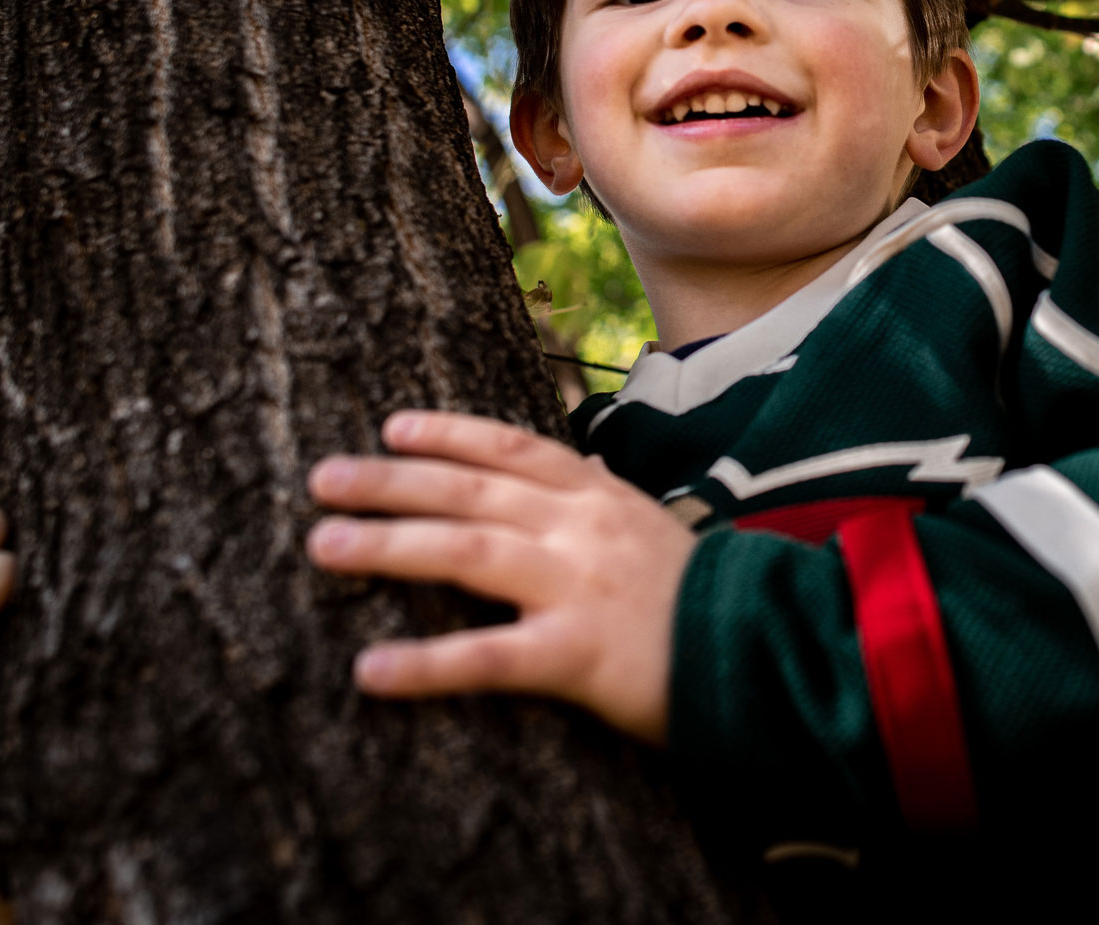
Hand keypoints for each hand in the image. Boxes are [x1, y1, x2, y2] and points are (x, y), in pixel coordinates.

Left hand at [306, 411, 694, 745]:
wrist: (777, 649)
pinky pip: (489, 657)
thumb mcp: (656, 534)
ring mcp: (580, 586)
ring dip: (388, 545)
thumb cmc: (710, 601)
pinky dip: (426, 663)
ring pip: (468, 551)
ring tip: (323, 545)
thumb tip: (569, 482)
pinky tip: (370, 671)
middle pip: (472, 490)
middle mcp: (584, 528)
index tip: (392, 427)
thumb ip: (605, 510)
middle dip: (392, 481)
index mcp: (603, 498)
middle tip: (321, 478)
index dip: (450, 435)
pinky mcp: (579, 655)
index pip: (515, 449)